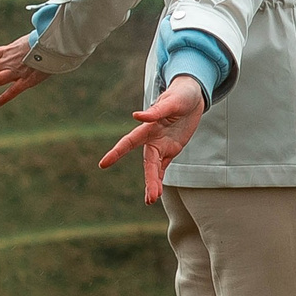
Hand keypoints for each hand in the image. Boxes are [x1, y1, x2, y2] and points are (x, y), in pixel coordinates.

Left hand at [0, 35, 49, 105]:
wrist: (57, 42)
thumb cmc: (45, 40)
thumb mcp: (26, 41)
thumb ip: (18, 49)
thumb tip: (17, 50)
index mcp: (8, 50)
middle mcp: (9, 60)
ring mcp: (18, 70)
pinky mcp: (29, 79)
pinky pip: (13, 91)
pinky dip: (3, 98)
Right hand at [100, 77, 205, 202]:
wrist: (192, 97)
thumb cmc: (180, 95)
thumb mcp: (172, 101)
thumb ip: (156, 111)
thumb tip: (136, 116)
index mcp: (150, 126)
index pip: (130, 141)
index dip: (117, 152)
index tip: (103, 164)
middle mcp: (153, 139)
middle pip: (148, 162)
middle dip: (149, 180)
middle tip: (150, 199)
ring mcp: (162, 145)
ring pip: (155, 168)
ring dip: (153, 184)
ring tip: (151, 200)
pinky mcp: (171, 149)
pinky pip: (164, 167)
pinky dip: (159, 179)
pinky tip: (155, 194)